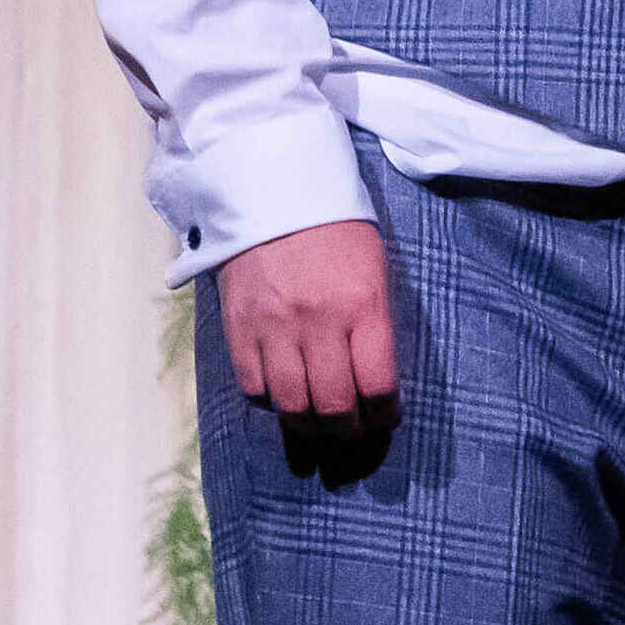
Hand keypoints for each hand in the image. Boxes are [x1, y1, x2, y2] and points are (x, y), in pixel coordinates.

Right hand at [217, 217, 398, 431]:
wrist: (273, 193)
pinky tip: (284, 397)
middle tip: (353, 431)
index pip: (376, 383)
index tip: (386, 418)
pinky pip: (253, 386)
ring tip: (320, 426)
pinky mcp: (239, 328)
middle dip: (347, 429)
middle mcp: (318, 321)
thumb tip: (375, 380)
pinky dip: (271, 401)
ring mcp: (273, 327)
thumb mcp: (374, 270)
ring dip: (308, 425)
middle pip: (332, 403)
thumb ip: (374, 323)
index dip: (383, 413)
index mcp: (362, 304)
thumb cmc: (336, 231)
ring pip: (291, 404)